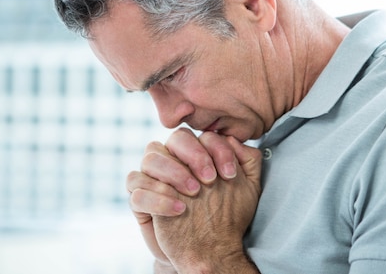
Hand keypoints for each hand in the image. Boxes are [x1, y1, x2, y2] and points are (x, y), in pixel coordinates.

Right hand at [153, 136, 261, 272]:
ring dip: (174, 172)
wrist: (209, 251)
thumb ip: (247, 160)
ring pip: (150, 158)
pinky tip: (180, 210)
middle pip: (175, 138)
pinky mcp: (140, 202)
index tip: (230, 174)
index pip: (200, 135)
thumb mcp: (247, 188)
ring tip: (194, 193)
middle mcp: (172, 160)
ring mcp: (153, 179)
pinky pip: (137, 191)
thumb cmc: (226, 214)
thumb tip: (233, 139)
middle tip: (210, 179)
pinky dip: (158, 198)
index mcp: (195, 153)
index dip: (216, 149)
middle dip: (194, 155)